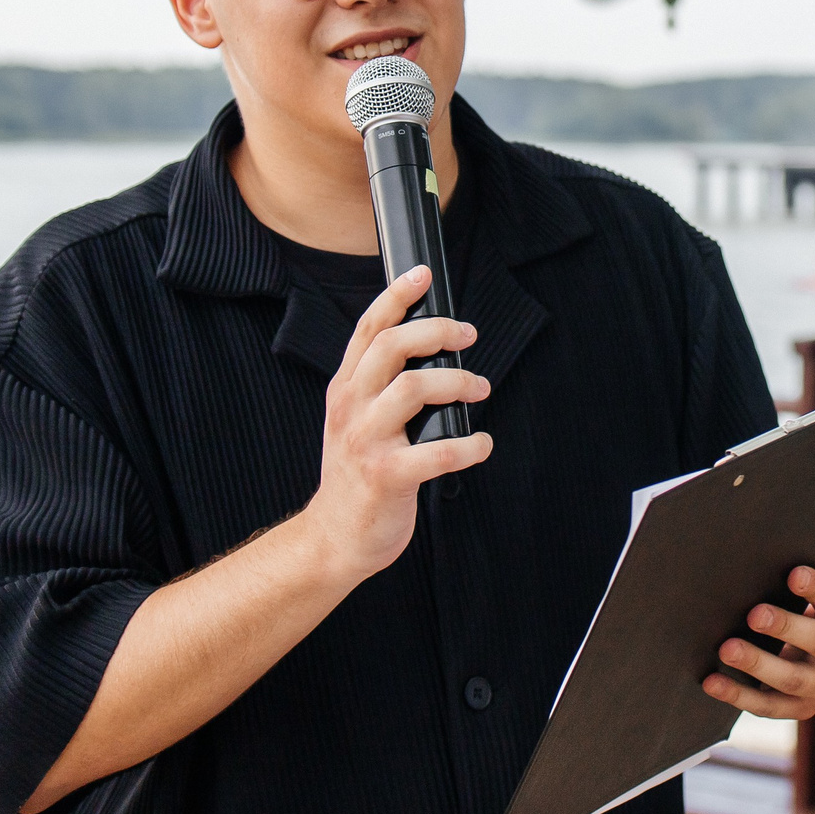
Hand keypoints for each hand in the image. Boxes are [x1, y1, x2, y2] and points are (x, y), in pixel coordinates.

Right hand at [297, 264, 492, 587]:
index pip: (368, 329)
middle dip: (438, 332)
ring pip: (415, 388)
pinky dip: (469, 445)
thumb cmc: (356, 475)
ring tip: (479, 389)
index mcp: (344, 390)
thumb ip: (380, 386)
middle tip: (469, 337)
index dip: (396, 296)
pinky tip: (480, 444)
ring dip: (459, 382)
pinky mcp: (387, 477)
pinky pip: (438, 452)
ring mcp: (366, 442)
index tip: (422, 275)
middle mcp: (350, 408)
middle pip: (393, 347)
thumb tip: (431, 348)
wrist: (334, 538)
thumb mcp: (354, 420)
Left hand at [701, 566, 814, 721]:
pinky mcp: (803, 709)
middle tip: (754, 615)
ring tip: (727, 650)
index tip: (794, 575)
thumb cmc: (804, 614)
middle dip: (786, 628)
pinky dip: (738, 694)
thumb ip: (793, 589)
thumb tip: (753, 576)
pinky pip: (769, 706)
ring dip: (758, 664)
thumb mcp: (810, 599)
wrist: (814, 657)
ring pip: (793, 679)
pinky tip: (713, 682)